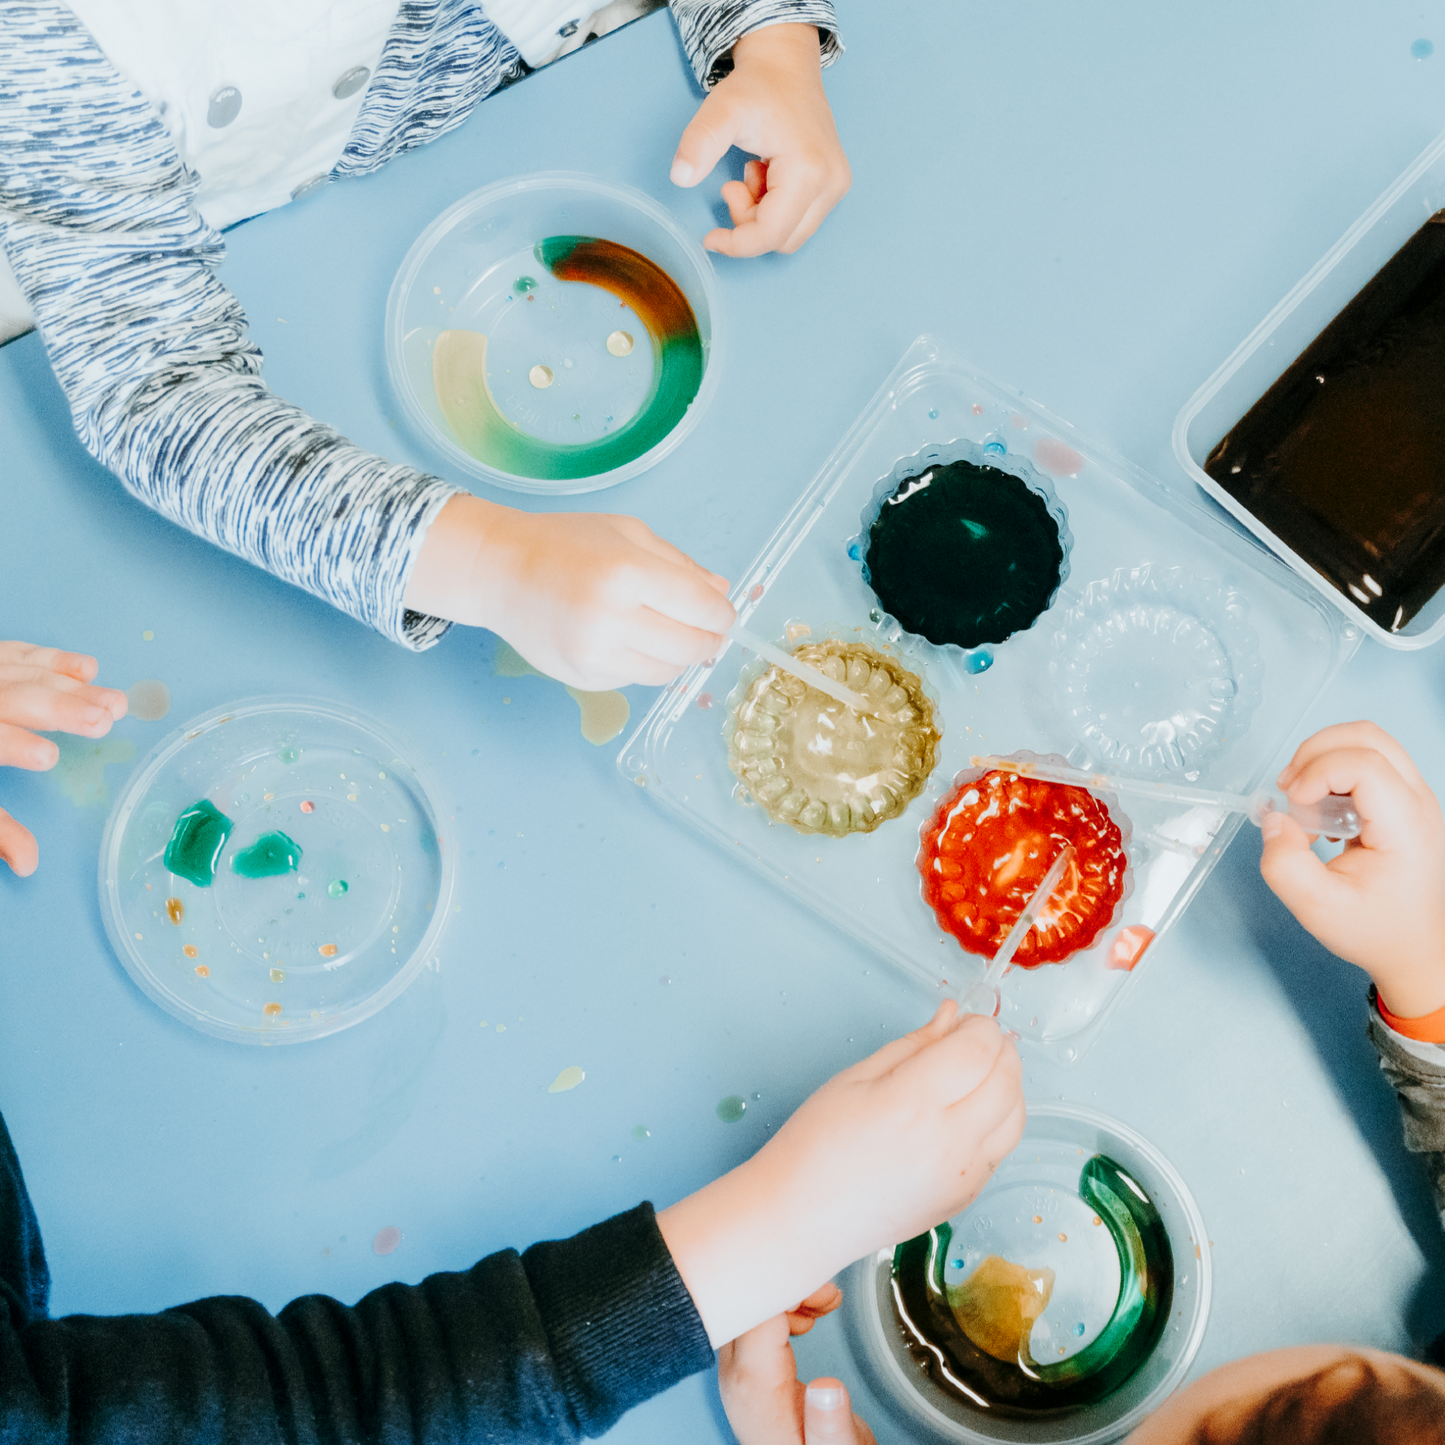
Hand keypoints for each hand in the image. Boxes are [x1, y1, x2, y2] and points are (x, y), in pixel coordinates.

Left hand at [0, 642, 127, 875]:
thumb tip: (29, 865)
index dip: (14, 746)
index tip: (47, 757)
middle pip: (14, 699)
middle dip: (61, 709)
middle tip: (102, 720)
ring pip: (28, 675)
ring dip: (76, 689)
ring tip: (116, 704)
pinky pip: (23, 652)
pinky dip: (57, 660)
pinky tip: (88, 669)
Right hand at [402, 495, 734, 690]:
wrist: (498, 572)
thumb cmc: (564, 544)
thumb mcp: (628, 534)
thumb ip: (680, 564)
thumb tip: (721, 592)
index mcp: (627, 572)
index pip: (701, 608)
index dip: (722, 614)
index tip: (722, 613)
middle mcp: (611, 618)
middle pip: (690, 647)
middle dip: (708, 640)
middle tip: (706, 630)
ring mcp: (594, 654)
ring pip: (667, 672)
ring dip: (678, 657)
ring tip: (665, 632)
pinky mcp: (583, 678)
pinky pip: (636, 681)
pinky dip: (644, 664)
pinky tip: (628, 640)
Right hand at [658, 1002, 1024, 1343]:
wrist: (804, 1217)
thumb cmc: (817, 1144)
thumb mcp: (856, 1077)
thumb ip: (913, 1044)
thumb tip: (951, 1016)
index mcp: (913, 1103)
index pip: (979, 1050)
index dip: (981, 1026)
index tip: (965, 1019)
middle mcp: (948, 1143)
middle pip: (1008, 1081)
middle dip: (1001, 1049)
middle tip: (974, 1039)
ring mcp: (963, 1177)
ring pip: (1016, 1117)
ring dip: (1008, 1084)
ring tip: (976, 1072)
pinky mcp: (966, 1199)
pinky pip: (1001, 1149)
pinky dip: (999, 1119)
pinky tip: (969, 1110)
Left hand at [671, 23, 850, 256]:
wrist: (785, 64)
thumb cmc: (758, 86)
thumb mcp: (722, 109)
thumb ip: (701, 142)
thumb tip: (680, 177)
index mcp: (809, 172)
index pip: (770, 234)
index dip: (737, 244)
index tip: (711, 238)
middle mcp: (831, 184)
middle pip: (782, 240)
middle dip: (749, 224)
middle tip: (734, 183)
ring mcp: (836, 186)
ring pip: (790, 234)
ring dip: (761, 217)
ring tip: (752, 173)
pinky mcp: (834, 185)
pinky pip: (798, 220)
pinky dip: (774, 209)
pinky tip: (766, 175)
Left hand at [719, 1284, 875, 1444]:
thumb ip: (830, 1425)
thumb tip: (827, 1389)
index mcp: (755, 1387)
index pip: (756, 1311)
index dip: (788, 1290)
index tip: (825, 1294)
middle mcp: (735, 1372)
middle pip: (747, 1300)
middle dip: (789, 1285)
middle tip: (829, 1298)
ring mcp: (736, 1366)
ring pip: (748, 1303)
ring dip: (787, 1293)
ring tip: (826, 1306)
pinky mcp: (745, 1364)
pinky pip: (753, 1316)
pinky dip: (782, 1306)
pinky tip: (810, 1317)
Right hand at [1259, 721, 1444, 1018]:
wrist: (1415, 948)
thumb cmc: (1375, 930)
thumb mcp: (1316, 909)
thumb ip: (1284, 863)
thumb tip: (1275, 820)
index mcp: (1406, 828)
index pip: (1363, 764)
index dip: (1317, 773)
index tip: (1293, 805)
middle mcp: (1419, 804)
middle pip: (1367, 737)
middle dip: (1316, 753)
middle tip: (1290, 790)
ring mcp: (1415, 799)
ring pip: (1368, 741)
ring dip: (1323, 759)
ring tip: (1302, 799)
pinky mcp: (1404, 801)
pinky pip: (1368, 760)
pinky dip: (1333, 772)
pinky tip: (1321, 811)